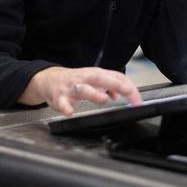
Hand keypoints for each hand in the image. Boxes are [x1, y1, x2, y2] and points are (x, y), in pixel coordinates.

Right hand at [19, 66, 143, 116]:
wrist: (49, 79)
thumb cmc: (74, 81)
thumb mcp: (93, 81)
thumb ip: (108, 87)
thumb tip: (120, 96)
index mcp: (95, 74)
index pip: (115, 77)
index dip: (129, 89)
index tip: (138, 101)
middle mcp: (84, 78)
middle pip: (100, 78)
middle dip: (115, 84)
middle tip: (127, 92)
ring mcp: (71, 86)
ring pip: (83, 88)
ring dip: (94, 93)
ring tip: (104, 99)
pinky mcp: (59, 95)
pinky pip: (62, 101)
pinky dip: (66, 106)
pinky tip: (69, 111)